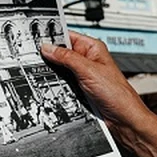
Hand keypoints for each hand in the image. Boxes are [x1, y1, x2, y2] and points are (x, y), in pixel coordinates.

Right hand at [42, 32, 156, 156]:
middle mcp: (86, 61)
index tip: (35, 38)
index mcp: (92, 49)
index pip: (67, 36)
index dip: (52, 36)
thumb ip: (67, 57)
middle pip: (60, 53)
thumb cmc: (118, 95)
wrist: (123, 120)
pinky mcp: (77, 89)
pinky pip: (60, 83)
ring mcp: (81, 75)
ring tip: (40, 71)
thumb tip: (48, 48)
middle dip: (48, 56)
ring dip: (51, 72)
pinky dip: (53, 84)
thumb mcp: (88, 71)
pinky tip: (48, 84)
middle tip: (33, 56)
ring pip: (58, 69)